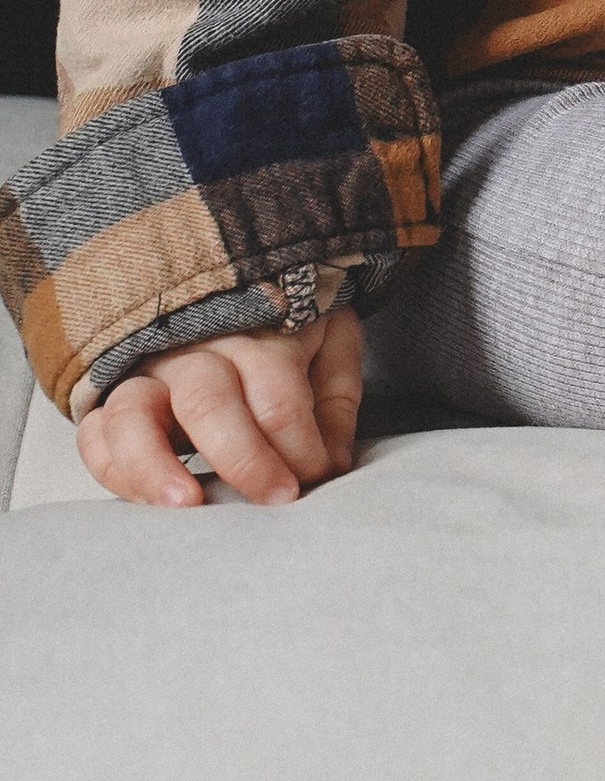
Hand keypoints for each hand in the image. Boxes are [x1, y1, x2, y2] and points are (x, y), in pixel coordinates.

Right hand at [77, 308, 362, 507]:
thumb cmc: (283, 324)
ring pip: (133, 415)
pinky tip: (148, 500)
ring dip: (157, 466)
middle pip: (210, 403)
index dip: (302, 449)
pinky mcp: (111, 392)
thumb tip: (329, 464)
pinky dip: (113, 470)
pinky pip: (94, 433)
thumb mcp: (329, 341)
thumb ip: (334, 399)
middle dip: (246, 460)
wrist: (220, 277)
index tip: (318, 477)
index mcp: (258, 333)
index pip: (278, 399)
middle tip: (277, 498)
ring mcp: (146, 369)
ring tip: (188, 504)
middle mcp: (195, 348)